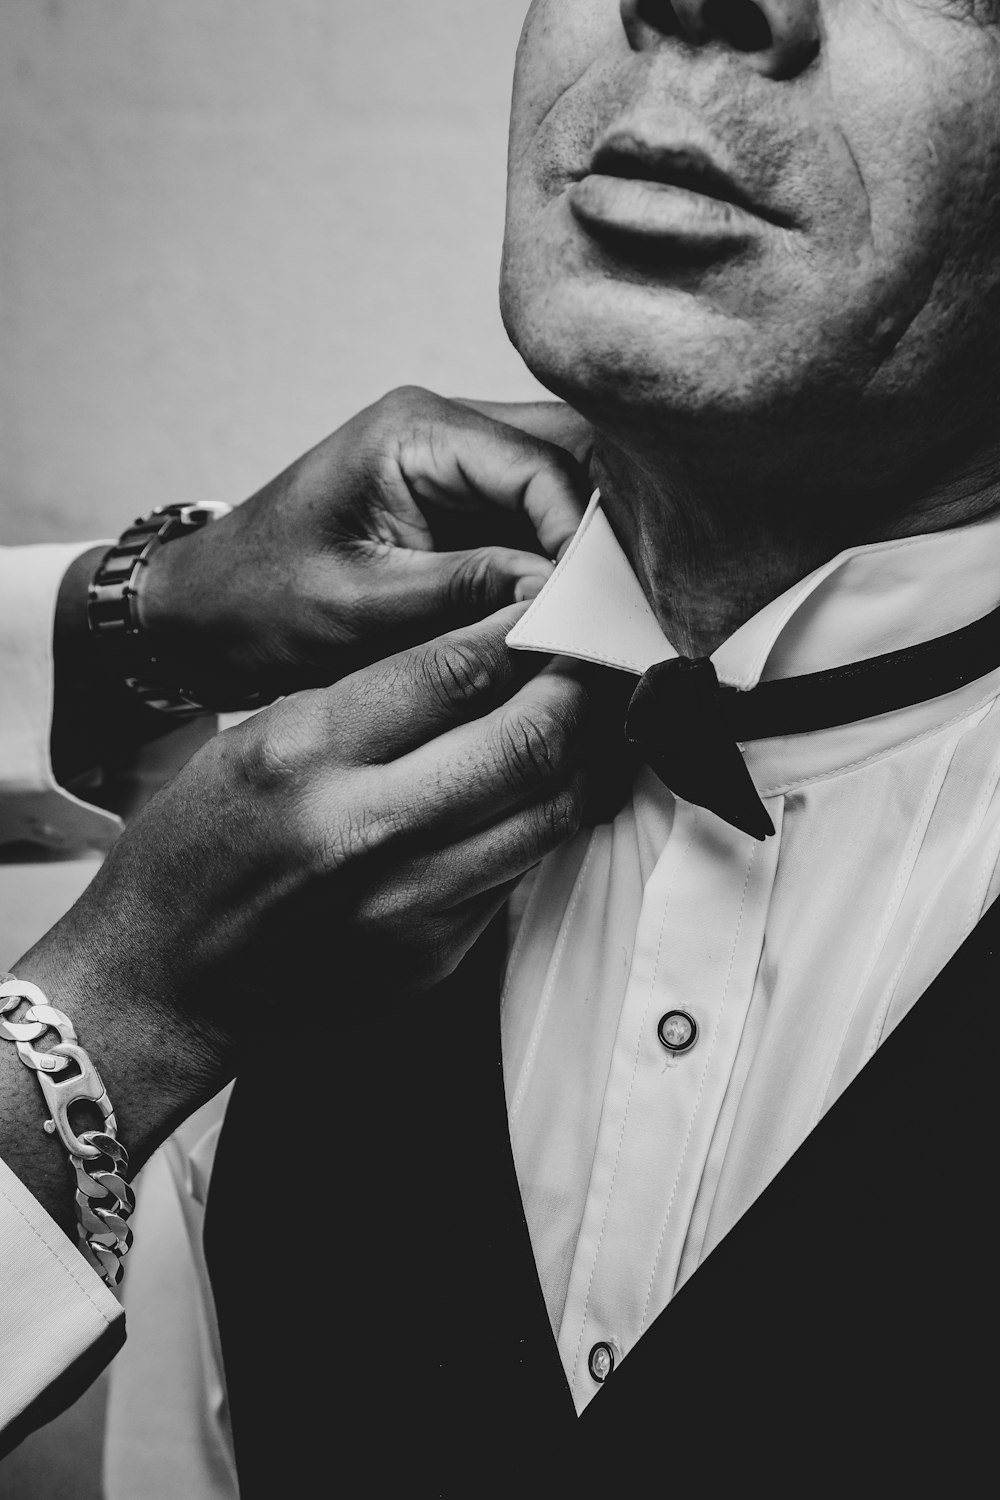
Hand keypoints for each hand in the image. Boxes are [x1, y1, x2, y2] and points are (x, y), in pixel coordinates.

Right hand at [17, 605, 597, 1180]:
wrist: (167, 978)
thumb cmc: (204, 843)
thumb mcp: (261, 736)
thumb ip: (373, 697)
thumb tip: (489, 654)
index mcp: (305, 753)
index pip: (455, 671)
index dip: (524, 632)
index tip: (551, 613)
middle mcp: (363, 829)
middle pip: (527, 740)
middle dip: (580, 688)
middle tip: (592, 661)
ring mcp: (407, 903)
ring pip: (551, 811)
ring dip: (584, 756)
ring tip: (587, 720)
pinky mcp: (435, 954)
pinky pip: (521, 870)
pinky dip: (542, 821)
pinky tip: (536, 792)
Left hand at [139, 387, 593, 699]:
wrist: (208, 609)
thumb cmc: (263, 601)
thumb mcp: (359, 606)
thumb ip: (462, 591)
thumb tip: (559, 595)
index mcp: (414, 429)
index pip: (541, 463)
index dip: (581, 535)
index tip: (598, 608)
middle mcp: (445, 425)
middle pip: (569, 454)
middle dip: (601, 529)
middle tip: (621, 606)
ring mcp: (459, 457)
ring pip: (565, 480)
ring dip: (588, 542)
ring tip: (606, 611)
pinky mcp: (463, 498)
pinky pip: (538, 512)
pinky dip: (562, 556)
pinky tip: (577, 605)